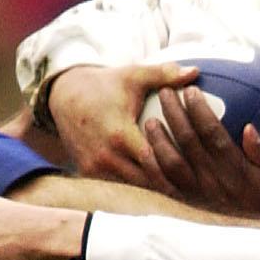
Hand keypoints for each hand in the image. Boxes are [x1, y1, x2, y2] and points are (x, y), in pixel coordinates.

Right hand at [43, 63, 197, 186]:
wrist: (63, 96)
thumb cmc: (104, 85)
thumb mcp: (133, 76)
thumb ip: (165, 75)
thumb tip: (195, 71)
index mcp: (120, 134)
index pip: (154, 161)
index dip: (175, 166)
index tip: (195, 168)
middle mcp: (105, 157)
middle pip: (146, 181)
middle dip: (169, 181)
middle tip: (194, 184)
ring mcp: (94, 168)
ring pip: (133, 188)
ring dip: (154, 187)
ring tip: (180, 186)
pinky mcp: (88, 174)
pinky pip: (118, 187)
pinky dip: (136, 187)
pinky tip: (156, 185)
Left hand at [145, 85, 259, 218]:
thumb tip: (248, 128)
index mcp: (237, 171)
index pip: (213, 133)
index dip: (199, 110)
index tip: (191, 90)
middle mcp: (215, 182)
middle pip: (188, 141)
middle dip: (175, 113)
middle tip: (164, 92)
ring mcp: (199, 197)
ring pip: (171, 163)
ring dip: (159, 139)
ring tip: (150, 120)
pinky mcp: (189, 210)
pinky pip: (166, 189)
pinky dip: (153, 171)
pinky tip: (145, 153)